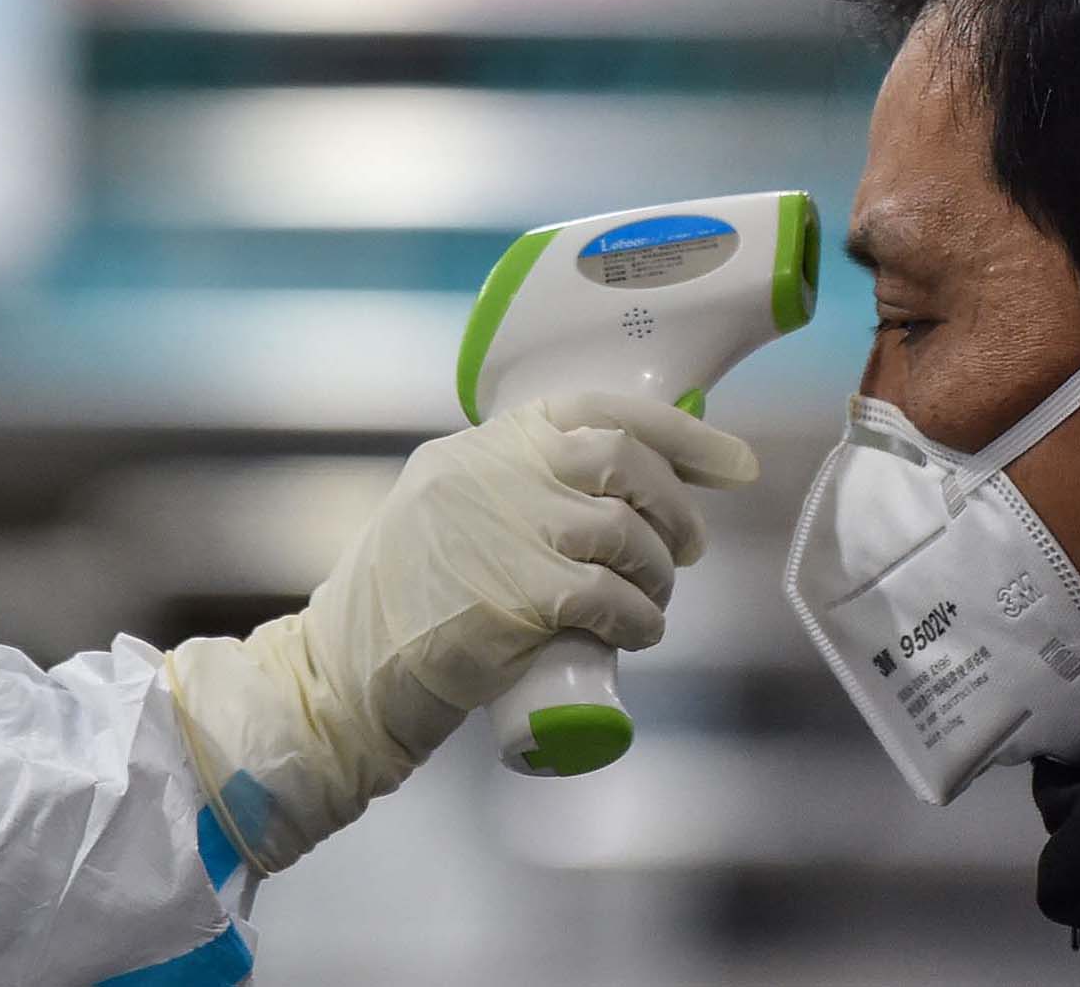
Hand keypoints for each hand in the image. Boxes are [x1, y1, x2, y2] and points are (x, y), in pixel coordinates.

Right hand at [165, 393, 758, 871]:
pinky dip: (641, 619)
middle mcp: (494, 472)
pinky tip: (642, 633)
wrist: (345, 671)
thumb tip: (621, 487)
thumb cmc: (412, 595)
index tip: (733, 465)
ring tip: (656, 601)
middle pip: (624, 462)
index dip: (681, 435)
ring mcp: (504, 532)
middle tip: (689, 548)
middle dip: (677, 506)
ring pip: (624, 534)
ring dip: (660, 573)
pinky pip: (608, 598)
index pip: (599, 408)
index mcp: (486, 443)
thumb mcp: (454, 508)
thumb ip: (518, 487)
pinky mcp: (514, 598)